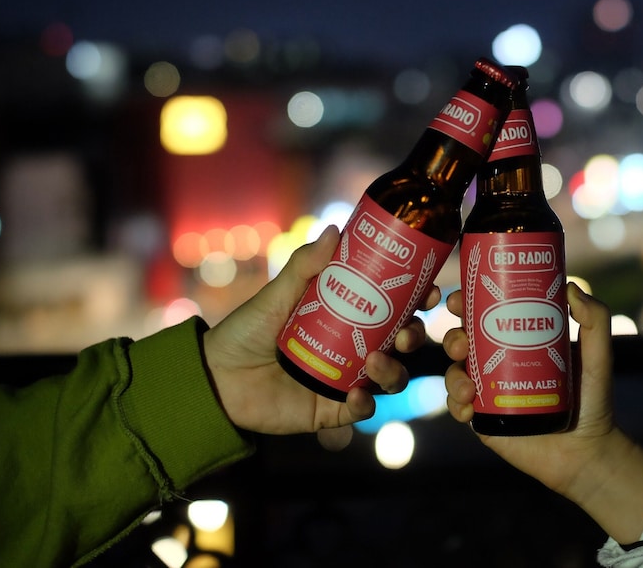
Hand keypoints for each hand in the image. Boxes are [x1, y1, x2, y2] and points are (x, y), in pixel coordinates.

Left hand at [202, 225, 438, 435]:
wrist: (215, 378)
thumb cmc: (244, 331)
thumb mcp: (277, 294)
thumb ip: (304, 266)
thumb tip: (335, 231)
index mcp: (344, 318)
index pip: (390, 308)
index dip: (414, 301)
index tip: (427, 291)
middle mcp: (350, 349)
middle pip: (399, 343)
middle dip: (413, 336)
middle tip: (409, 330)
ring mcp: (342, 380)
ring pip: (388, 378)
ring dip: (393, 370)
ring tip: (375, 360)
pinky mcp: (329, 411)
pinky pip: (359, 411)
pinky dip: (364, 403)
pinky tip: (357, 394)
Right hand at [443, 283, 642, 543]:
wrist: (587, 452)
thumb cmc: (593, 400)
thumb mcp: (598, 356)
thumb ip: (595, 320)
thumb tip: (571, 286)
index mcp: (517, 340)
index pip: (484, 314)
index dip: (465, 302)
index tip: (459, 297)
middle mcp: (497, 363)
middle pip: (462, 340)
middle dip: (452, 336)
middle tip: (462, 342)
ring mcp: (487, 392)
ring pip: (454, 372)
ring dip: (452, 373)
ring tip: (468, 384)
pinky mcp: (483, 419)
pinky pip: (458, 406)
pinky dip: (456, 403)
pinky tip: (468, 406)